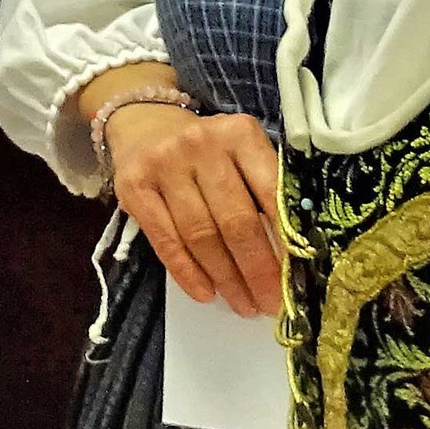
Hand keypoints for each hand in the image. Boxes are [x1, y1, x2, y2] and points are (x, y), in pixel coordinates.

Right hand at [109, 105, 282, 315]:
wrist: (145, 124)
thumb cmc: (207, 151)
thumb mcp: (241, 154)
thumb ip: (264, 191)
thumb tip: (288, 255)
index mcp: (240, 134)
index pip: (271, 193)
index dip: (285, 240)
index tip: (295, 277)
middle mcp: (201, 145)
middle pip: (235, 220)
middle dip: (257, 270)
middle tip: (270, 303)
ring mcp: (164, 165)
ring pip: (201, 235)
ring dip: (226, 278)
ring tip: (243, 304)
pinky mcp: (133, 187)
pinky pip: (166, 241)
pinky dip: (188, 273)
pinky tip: (206, 293)